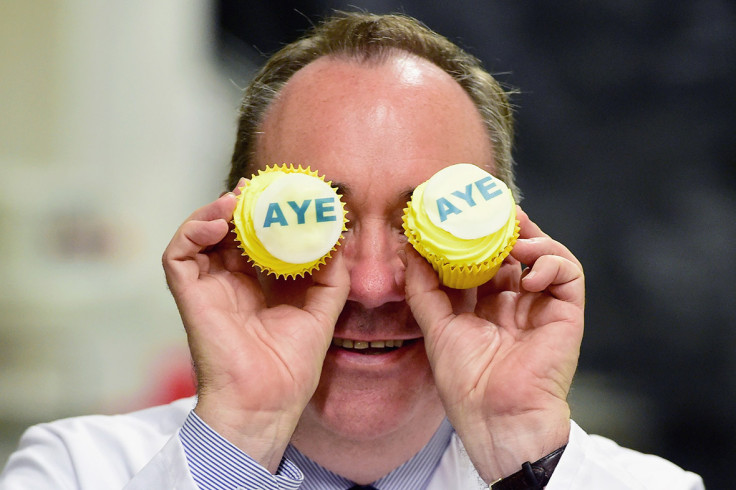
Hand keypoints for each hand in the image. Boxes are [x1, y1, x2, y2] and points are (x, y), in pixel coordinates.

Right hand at [162, 182, 349, 471]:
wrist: (267, 403)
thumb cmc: (291, 367)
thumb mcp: (322, 313)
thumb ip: (331, 277)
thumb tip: (340, 240)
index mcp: (258, 287)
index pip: (257, 239)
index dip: (267, 214)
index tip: (285, 192)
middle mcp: (230, 283)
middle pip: (229, 231)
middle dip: (243, 205)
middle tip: (262, 185)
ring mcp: (208, 288)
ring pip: (200, 236)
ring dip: (216, 211)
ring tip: (240, 197)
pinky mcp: (190, 296)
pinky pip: (178, 255)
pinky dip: (193, 230)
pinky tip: (219, 220)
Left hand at [404, 207, 583, 482]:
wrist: (495, 416)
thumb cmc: (465, 381)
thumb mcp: (435, 326)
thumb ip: (422, 288)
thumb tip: (409, 250)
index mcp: (486, 304)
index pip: (484, 257)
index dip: (476, 234)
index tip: (461, 212)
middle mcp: (515, 300)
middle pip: (516, 250)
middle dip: (505, 227)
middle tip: (491, 208)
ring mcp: (541, 305)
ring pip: (545, 254)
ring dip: (531, 239)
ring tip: (512, 237)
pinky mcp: (566, 313)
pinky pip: (568, 273)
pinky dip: (552, 263)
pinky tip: (530, 273)